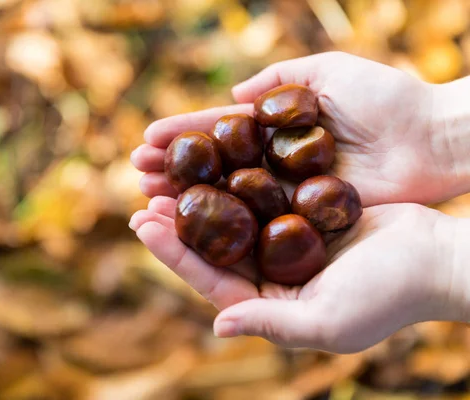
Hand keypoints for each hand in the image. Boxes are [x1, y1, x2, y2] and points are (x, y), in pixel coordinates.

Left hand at [129, 200, 459, 352]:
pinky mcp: (301, 215)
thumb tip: (217, 326)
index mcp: (268, 305)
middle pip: (213, 247)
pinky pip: (260, 194)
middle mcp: (270, 276)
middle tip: (143, 194)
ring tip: (167, 173)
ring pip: (231, 218)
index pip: (210, 278)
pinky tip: (215, 158)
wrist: (436, 258)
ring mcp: (284, 244)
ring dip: (200, 197)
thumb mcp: (328, 321)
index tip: (143, 224)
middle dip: (176, 222)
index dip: (173, 253)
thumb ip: (271, 324)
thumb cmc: (389, 296)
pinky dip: (236, 179)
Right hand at [132, 51, 461, 206]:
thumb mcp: (330, 73)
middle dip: (175, 170)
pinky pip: (257, 223)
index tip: (148, 141)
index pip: (219, 132)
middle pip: (215, 168)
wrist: (432, 141)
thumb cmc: (387, 101)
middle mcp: (275, 162)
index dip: (183, 135)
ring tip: (148, 201)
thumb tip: (233, 96)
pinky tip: (194, 230)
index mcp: (277, 127)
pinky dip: (225, 227)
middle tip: (136, 176)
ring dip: (188, 200)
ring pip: (228, 198)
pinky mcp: (304, 219)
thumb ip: (280, 79)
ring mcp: (287, 192)